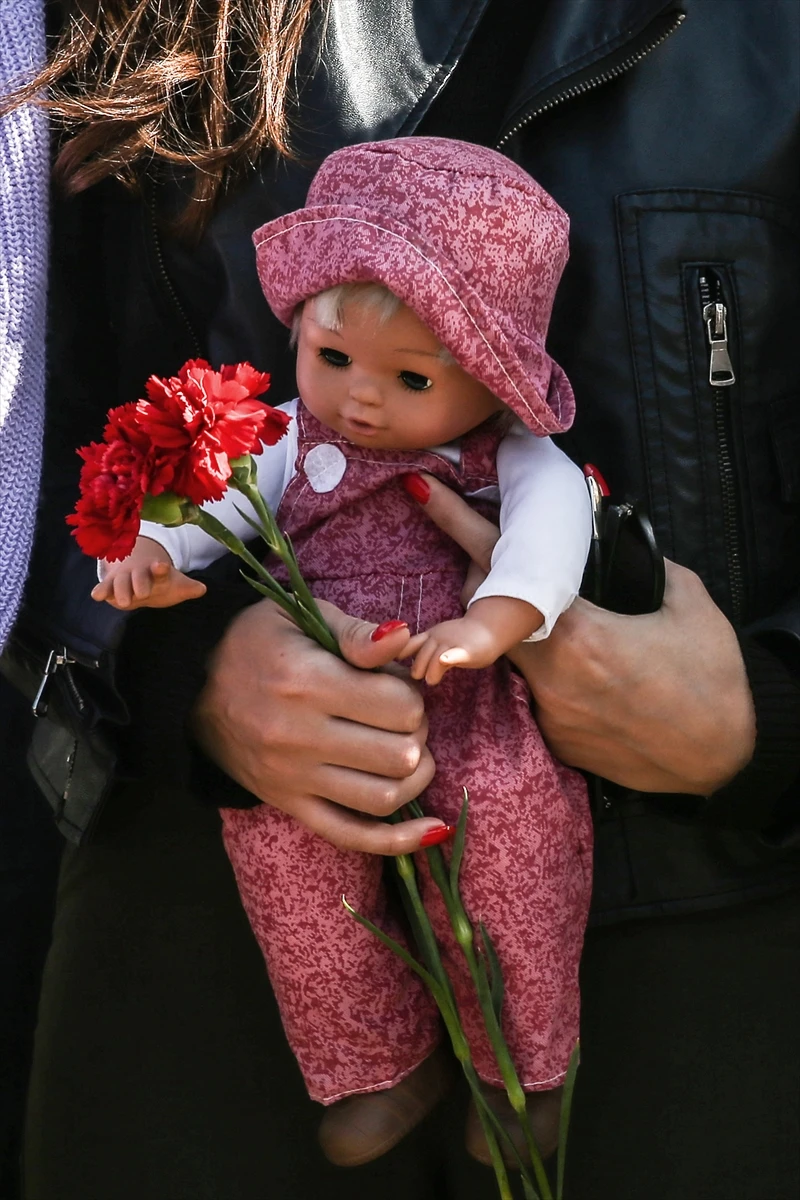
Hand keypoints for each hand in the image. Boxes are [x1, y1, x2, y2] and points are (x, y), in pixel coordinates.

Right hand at [91, 537, 206, 609]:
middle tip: (143, 593)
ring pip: (120, 583)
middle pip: (138, 577)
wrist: (137, 575)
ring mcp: (124, 578)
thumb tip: (203, 589)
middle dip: (140, 583)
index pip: (160, 569)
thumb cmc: (159, 582)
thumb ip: (189, 588)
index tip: (161, 566)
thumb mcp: (175, 585)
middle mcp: (139, 573)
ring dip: (121, 590)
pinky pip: (104, 588)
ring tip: (124, 602)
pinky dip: (100, 591)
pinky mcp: (110, 586)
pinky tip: (97, 596)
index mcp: (157, 571)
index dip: (161, 568)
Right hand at [191, 600, 443, 853]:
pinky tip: (432, 829)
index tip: (396, 685)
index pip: (399, 707)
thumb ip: (355, 633)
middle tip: (404, 718)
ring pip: (383, 797)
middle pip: (399, 755)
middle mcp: (300, 737)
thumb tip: (404, 639)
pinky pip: (350, 835)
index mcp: (307, 683)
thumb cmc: (253, 642)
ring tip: (408, 753)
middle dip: (417, 734)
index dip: (412, 694)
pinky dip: (397, 839)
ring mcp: (293, 779)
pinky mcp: (288, 804)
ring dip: (414, 777)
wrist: (189, 686)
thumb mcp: (299, 617)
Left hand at [410, 472, 755, 794]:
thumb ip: (642, 563)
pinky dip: (546, 669)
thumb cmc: (713, 679)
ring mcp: (546, 712)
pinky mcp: (553, 740)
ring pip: (507, 652)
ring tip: (562, 622)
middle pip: (484, 610)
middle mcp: (549, 674)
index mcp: (578, 632)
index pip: (500, 567)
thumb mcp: (688, 602)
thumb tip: (615, 538)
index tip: (419, 492)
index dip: (456, 524)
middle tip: (500, 556)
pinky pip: (532, 690)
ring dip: (515, 626)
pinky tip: (586, 671)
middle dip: (486, 576)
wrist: (724, 759)